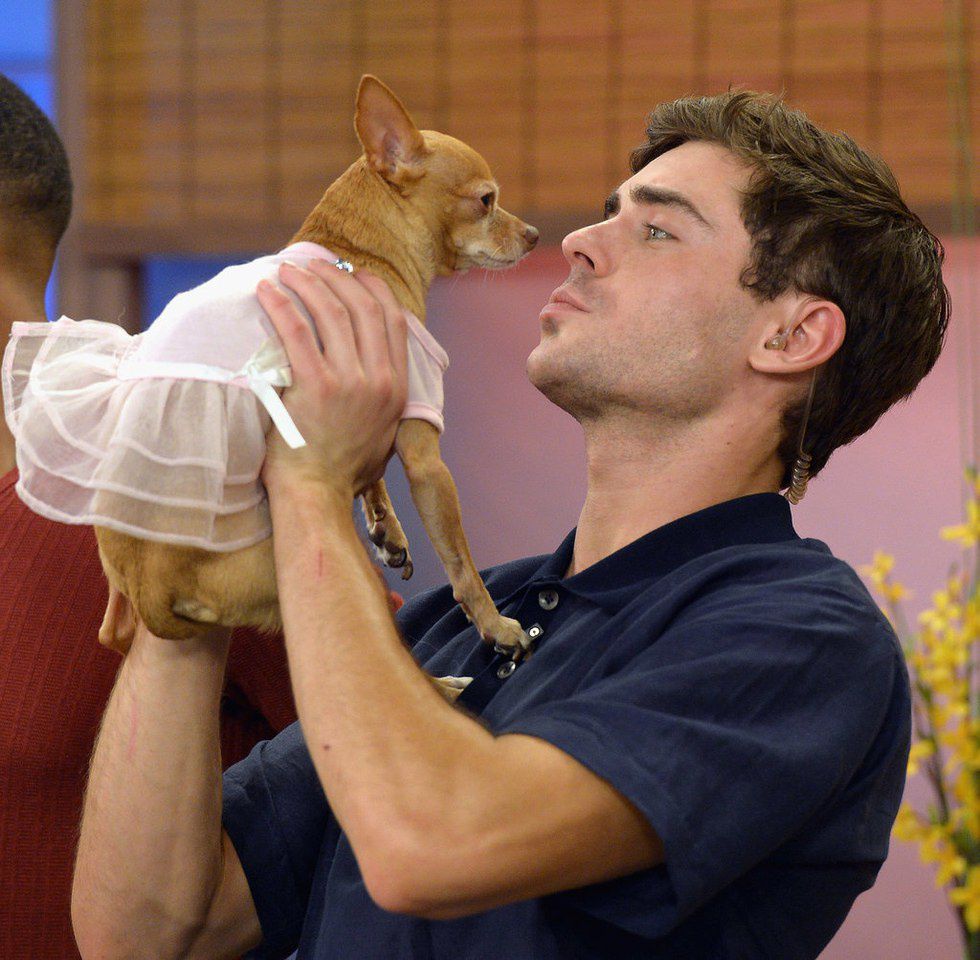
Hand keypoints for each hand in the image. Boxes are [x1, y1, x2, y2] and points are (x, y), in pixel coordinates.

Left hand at [256, 260, 408, 499]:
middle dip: (338, 277)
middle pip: (363, 308)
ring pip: (332, 313)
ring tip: (288, 270)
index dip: (373, 289)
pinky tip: (267, 290)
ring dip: (309, 283)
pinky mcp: (315, 388)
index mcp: (398, 389)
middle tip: (314, 264)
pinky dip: (282, 305)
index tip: (354, 272)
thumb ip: (384, 397)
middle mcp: (381, 381)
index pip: (393, 321)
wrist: (318, 496)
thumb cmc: (343, 470)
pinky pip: (297, 332)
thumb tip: (374, 367)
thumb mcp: (382, 431)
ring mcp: (350, 383)